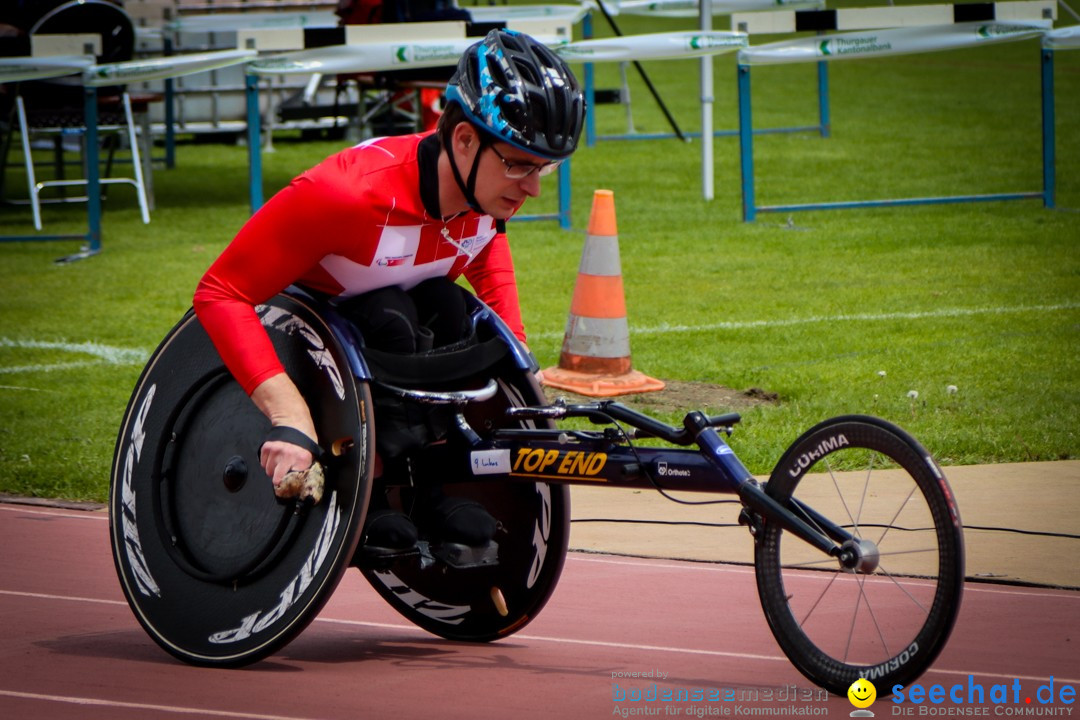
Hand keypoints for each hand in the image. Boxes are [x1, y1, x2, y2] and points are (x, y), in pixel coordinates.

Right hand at [250, 374, 318, 491]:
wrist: (294, 421)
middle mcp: (288, 455)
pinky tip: (274, 457)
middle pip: (277, 478)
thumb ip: (306, 466)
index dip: (290, 484)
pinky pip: (263, 462)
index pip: (293, 480)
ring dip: (272, 470)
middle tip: (281, 478)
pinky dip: (267, 462)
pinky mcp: (267, 447)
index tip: (289, 487)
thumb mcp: (311, 452)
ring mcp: (276, 451)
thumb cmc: (304, 437)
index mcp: (302, 458)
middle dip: (278, 479)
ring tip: (279, 464)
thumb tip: (305, 479)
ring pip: (268, 471)